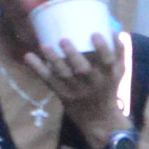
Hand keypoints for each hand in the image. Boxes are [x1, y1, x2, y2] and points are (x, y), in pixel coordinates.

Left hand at [26, 29, 128, 144]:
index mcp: (109, 75)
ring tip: (45, 46)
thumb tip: (112, 27)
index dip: (102, 48)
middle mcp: (92, 83)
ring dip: (54, 60)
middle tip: (63, 39)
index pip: (108, 61)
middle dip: (73, 55)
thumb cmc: (108, 88)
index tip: (94, 33)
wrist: (99, 120)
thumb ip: (118, 51)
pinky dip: (38, 68)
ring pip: (64, 75)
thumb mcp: (119, 72)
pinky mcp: (62, 95)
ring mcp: (76, 90)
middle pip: (82, 69)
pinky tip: (29, 56)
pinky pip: (49, 81)